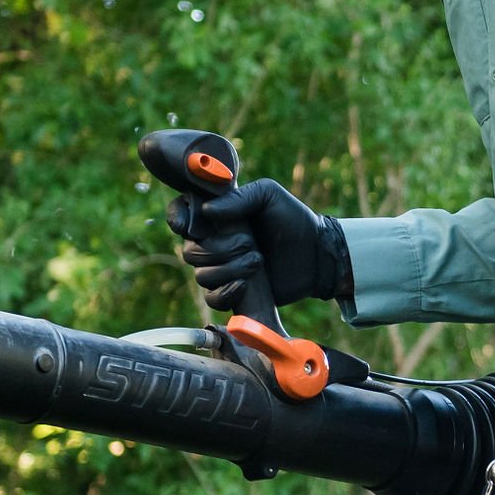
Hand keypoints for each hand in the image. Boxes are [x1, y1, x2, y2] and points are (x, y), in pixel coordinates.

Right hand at [174, 176, 349, 312]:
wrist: (317, 254)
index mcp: (217, 214)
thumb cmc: (293, 219)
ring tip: (258, 261)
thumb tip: (207, 212)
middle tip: (249, 243)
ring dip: (229, 269)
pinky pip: (212, 299)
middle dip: (218, 250)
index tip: (191, 226)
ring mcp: (222, 268)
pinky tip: (245, 284)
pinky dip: (226, 292)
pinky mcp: (233, 291)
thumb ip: (240, 197)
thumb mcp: (269, 195)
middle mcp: (214, 241)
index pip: (180, 215)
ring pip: (201, 276)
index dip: (178, 220)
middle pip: (190, 252)